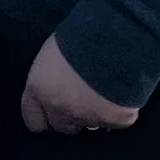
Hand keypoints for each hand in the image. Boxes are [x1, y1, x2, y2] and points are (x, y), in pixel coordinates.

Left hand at [19, 36, 144, 136]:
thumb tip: (61, 85)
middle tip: (84, 96)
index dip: (44, 115)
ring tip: (107, 92)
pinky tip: (125, 94)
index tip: (51, 111)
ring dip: (95, 113)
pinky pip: (118, 121)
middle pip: (61, 126)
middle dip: (71, 115)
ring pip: (90, 125)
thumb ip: (52, 76)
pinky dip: (122, 111)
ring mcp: (88, 117)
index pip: (33, 118)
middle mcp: (60, 108)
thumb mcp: (55, 50)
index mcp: (40, 88)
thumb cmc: (82, 33)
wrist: (117, 38)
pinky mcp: (115, 119)